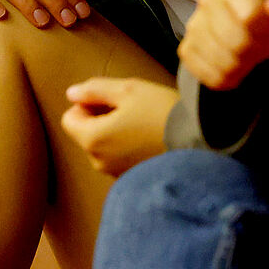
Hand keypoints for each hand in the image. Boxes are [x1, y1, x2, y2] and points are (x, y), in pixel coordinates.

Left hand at [61, 76, 179, 176]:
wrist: (199, 143)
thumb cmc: (162, 113)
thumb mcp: (128, 90)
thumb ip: (95, 89)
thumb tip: (72, 93)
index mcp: (92, 138)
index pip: (69, 118)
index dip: (86, 104)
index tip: (111, 101)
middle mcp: (98, 161)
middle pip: (85, 133)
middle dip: (100, 119)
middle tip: (131, 109)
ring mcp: (115, 173)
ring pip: (103, 146)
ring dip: (115, 133)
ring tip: (143, 124)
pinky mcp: (132, 179)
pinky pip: (119, 158)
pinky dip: (128, 148)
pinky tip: (150, 139)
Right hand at [177, 0, 268, 91]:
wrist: (249, 35)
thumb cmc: (268, 23)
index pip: (250, 16)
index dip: (265, 32)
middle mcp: (208, 2)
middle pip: (235, 41)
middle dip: (253, 51)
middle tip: (258, 49)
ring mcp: (193, 26)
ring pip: (221, 61)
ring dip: (240, 67)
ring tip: (246, 58)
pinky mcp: (186, 49)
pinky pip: (209, 75)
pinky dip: (225, 78)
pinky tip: (232, 66)